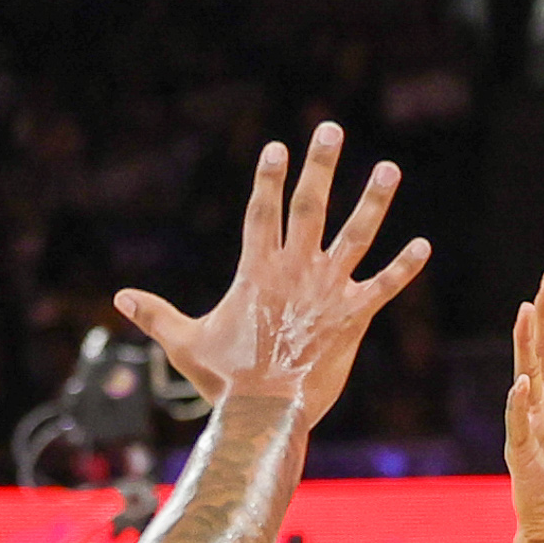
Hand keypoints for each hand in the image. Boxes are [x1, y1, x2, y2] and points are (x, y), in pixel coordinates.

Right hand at [115, 122, 431, 429]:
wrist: (264, 413)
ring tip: (388, 168)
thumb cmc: (224, 380)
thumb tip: (119, 297)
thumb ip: (155, 315)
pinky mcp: (353, 317)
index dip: (269, 178)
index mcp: (257, 271)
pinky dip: (405, 267)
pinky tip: (423, 246)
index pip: (262, 212)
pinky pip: (385, 287)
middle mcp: (296, 271)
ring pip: (356, 235)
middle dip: (320, 165)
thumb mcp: (183, 343)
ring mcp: (328, 291)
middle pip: (310, 206)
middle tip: (330, 129)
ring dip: (373, 200)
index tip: (277, 147)